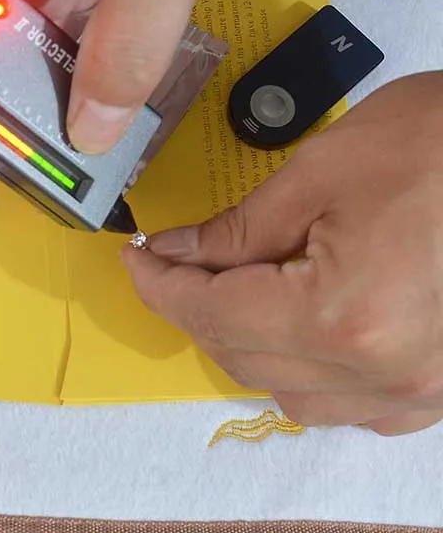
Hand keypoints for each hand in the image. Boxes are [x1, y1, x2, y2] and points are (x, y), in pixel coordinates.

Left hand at [123, 72, 442, 435]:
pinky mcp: (441, 387)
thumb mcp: (317, 174)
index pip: (213, 315)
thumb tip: (175, 252)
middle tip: (172, 263)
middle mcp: (382, 374)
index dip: (160, 286)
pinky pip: (348, 403)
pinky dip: (304, 367)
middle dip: (195, 310)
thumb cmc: (431, 143)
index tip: (135, 258)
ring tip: (228, 288)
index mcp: (344, 317)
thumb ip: (238, 229)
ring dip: (244, 343)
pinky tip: (296, 324)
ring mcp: (419, 391)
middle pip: (244, 359)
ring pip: (292, 392)